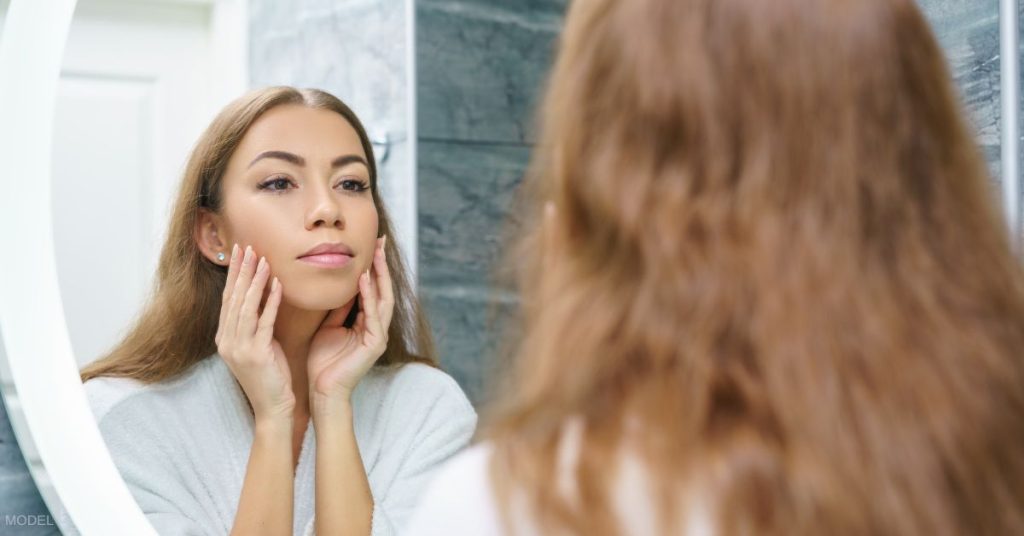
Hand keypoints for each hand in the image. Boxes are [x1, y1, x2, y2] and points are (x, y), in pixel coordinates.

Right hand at [215, 244, 293, 422]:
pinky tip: (277, 285)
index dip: (234, 274)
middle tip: (247, 246)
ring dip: (255, 281)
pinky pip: (264, 321)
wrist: (272, 408)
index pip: (228, 299)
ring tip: (263, 259)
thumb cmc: (270, 376)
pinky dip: (270, 301)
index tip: (240, 252)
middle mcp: (227, 341)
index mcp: (224, 338)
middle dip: (241, 271)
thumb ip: (255, 323)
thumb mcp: (258, 345)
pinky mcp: (256, 354)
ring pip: (246, 306)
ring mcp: (239, 348)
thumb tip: (262, 294)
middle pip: (233, 298)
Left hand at [308, 235, 393, 408]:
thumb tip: (339, 286)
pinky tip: (363, 279)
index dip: (372, 267)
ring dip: (380, 275)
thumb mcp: (328, 326)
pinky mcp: (375, 344)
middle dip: (382, 264)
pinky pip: (373, 315)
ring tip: (376, 254)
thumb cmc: (322, 362)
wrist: (322, 391)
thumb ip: (337, 308)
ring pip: (383, 298)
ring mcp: (378, 335)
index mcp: (366, 322)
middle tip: (380, 240)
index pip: (372, 289)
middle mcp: (377, 326)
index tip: (370, 244)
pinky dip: (369, 296)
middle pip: (383, 288)